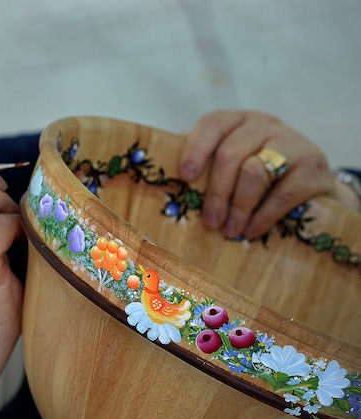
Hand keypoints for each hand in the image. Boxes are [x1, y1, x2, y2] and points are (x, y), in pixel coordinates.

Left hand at [178, 110, 335, 238]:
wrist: (314, 184)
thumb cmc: (259, 177)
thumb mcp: (235, 165)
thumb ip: (208, 169)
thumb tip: (171, 191)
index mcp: (238, 121)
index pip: (213, 124)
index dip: (195, 149)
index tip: (185, 177)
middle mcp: (264, 125)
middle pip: (230, 154)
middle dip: (216, 193)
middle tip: (210, 222)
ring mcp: (292, 142)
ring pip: (254, 172)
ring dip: (238, 207)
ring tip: (230, 230)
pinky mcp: (313, 166)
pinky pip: (282, 193)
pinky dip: (263, 215)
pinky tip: (252, 230)